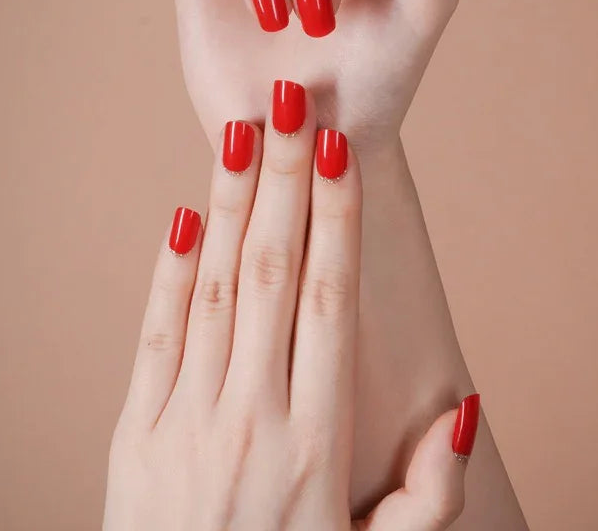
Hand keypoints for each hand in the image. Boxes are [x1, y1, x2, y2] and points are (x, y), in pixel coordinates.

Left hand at [104, 82, 475, 528]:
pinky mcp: (134, 434)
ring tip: (243, 135)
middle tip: (291, 105)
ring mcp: (183, 423)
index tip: (339, 152)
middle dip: (285, 182)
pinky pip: (155, 335)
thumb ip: (429, 496)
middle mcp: (250, 418)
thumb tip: (462, 408)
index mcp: (315, 442)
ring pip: (214, 289)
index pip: (329, 301)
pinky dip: (169, 271)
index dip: (335, 218)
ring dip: (230, 205)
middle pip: (273, 274)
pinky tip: (184, 215)